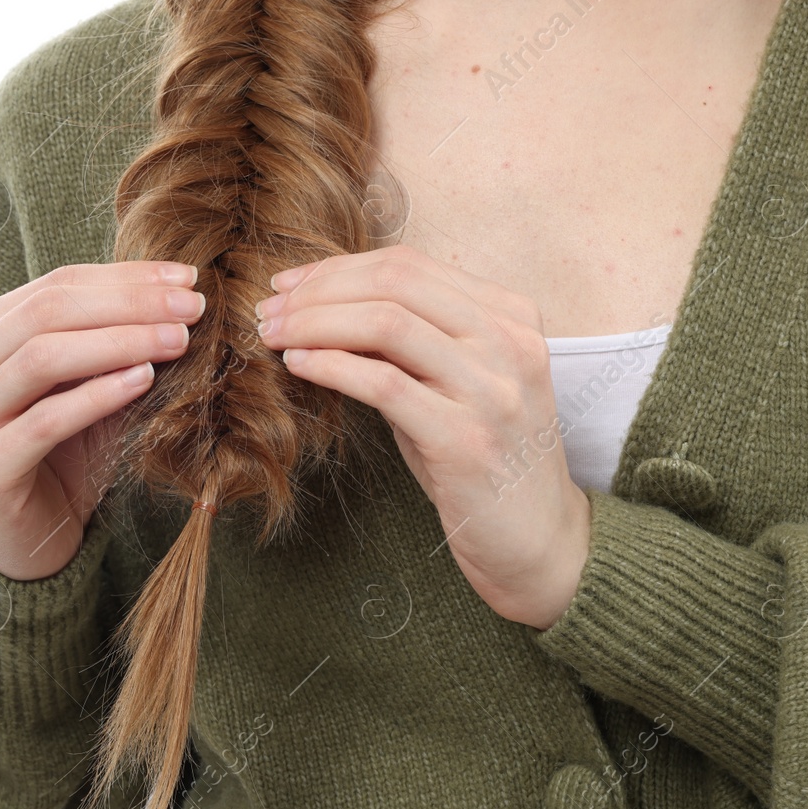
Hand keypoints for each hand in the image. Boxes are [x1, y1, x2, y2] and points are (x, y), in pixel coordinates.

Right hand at [0, 260, 203, 579]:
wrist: (35, 536)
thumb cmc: (66, 451)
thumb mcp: (88, 383)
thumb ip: (111, 338)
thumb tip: (180, 291)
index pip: (53, 286)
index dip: (124, 278)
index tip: (186, 277)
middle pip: (46, 313)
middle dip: (128, 304)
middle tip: (192, 306)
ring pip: (42, 358)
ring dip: (120, 342)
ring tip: (177, 341)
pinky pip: (46, 420)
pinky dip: (99, 395)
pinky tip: (144, 379)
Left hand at [253, 244, 589, 628]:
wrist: (538, 542)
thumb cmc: (485, 460)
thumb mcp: (457, 383)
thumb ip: (412, 342)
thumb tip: (322, 307)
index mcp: (511, 318)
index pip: (410, 266)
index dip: (338, 269)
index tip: (290, 286)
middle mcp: (509, 344)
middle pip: (395, 283)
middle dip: (319, 290)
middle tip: (269, 310)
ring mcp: (491, 391)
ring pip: (386, 323)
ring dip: (314, 324)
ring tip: (273, 335)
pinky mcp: (465, 440)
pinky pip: (384, 384)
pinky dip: (331, 366)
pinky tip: (299, 366)